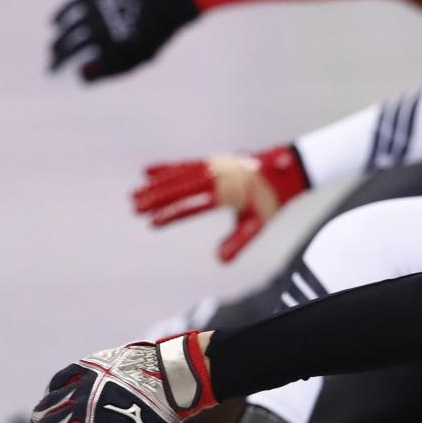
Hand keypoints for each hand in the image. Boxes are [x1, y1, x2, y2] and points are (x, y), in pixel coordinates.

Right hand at [28, 333, 213, 422]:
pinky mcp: (88, 366)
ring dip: (40, 414)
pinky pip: (60, 378)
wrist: (172, 380)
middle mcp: (83, 409)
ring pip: (50, 402)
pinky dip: (51, 390)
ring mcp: (83, 385)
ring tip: (37, 422)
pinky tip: (50, 396)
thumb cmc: (158, 420)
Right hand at [49, 0, 198, 82]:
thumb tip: (80, 76)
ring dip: (58, 41)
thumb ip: (112, 69)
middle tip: (50, 68)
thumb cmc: (154, 33)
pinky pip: (73, 6)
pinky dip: (61, 15)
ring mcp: (99, 12)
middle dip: (58, 60)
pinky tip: (54, 23)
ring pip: (69, 30)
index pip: (87, 70)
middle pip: (72, 49)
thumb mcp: (139, 57)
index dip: (77, 75)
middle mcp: (105, 32)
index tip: (71, 77)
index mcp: (118, 52)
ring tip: (52, 50)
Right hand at [133, 146, 309, 261]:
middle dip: (156, 198)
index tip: (153, 223)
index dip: (173, 214)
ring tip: (134, 195)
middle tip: (134, 208)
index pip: (195, 205)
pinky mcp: (212, 162)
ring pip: (179, 175)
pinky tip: (148, 171)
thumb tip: (221, 260)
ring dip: (156, 184)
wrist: (287, 168)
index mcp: (229, 192)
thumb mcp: (257, 224)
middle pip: (181, 187)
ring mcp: (214, 166)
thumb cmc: (272, 200)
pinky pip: (185, 165)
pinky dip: (167, 168)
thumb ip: (238, 241)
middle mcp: (218, 176)